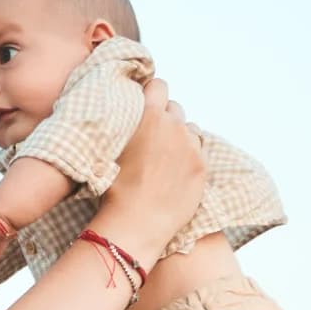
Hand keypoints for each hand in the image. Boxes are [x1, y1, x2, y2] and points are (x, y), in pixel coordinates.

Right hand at [93, 76, 203, 260]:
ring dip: (181, 136)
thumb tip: (124, 113)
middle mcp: (173, 126)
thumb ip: (123, 125)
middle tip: (154, 138)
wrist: (136, 223)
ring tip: (167, 157)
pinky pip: (199, 151)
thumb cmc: (114, 189)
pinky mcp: (202, 166)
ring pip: (190, 129)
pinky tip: (177, 172)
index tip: (148, 104)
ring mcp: (191, 146)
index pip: (159, 85)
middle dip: (166, 118)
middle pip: (175, 108)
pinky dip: (191, 156)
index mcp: (149, 116)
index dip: (153, 93)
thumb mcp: (108, 149)